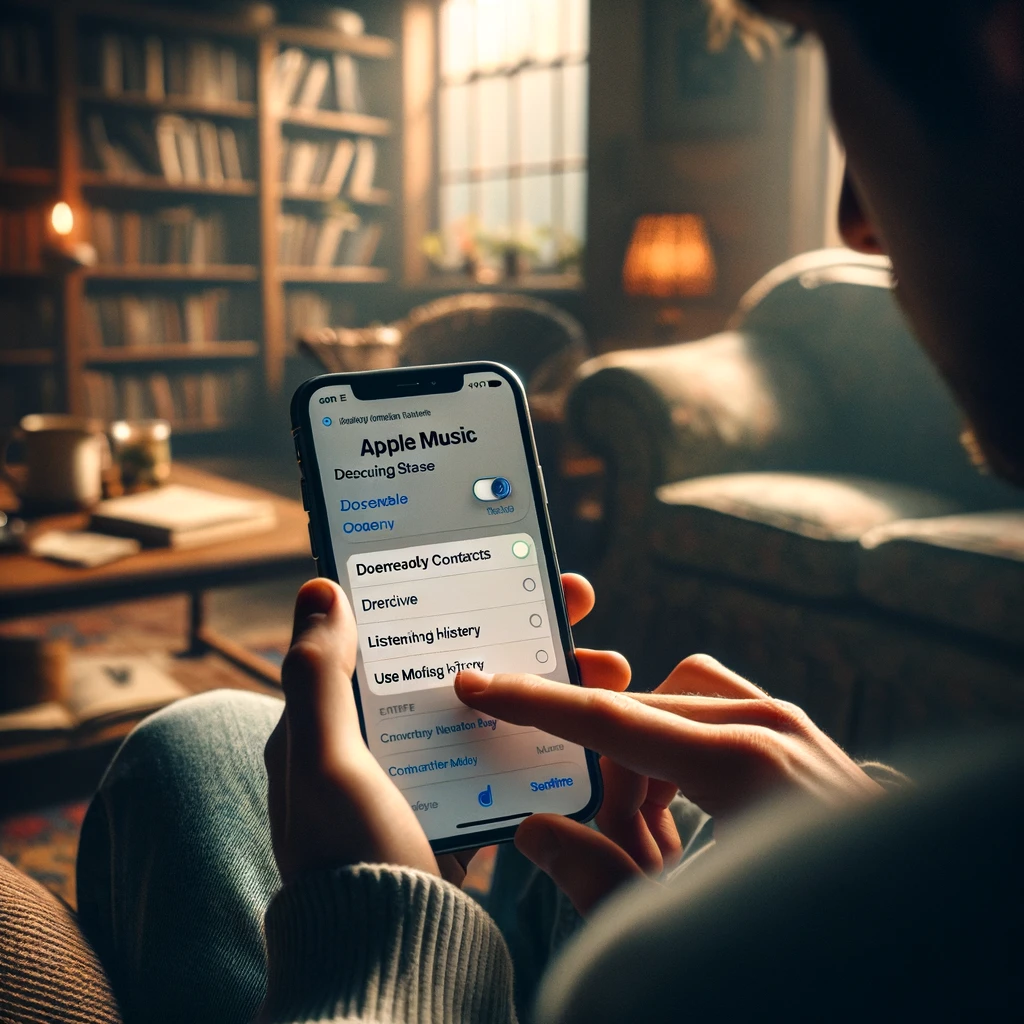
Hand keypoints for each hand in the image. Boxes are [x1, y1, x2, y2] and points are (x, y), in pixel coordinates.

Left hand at [265, 574, 629, 886]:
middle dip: (519, 628)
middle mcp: (374, 746)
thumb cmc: (349, 860)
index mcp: (333, 724)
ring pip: (486, 709)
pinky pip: (501, 760)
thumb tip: (320, 590)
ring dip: (543, 680)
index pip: (395, 633)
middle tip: (578, 604)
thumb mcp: (324, 762)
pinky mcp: (454, 814)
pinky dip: (539, 736)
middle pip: (454, 664)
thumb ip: (319, 677)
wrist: (389, 961)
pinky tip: (582, 723)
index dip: (446, 591)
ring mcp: (419, 780)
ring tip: (606, 666)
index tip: (500, 565)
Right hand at [454, 654, 882, 914]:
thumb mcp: (687, 929)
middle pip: (639, 718)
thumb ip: (599, 881)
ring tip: (652, 851)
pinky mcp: (800, 738)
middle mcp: (770, 726)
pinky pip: (712, 720)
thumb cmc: (807, 949)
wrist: (921, 961)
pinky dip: (680, 764)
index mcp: (743, 763)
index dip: (533, 702)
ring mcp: (792, 726)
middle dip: (605, 779)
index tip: (479, 684)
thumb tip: (536, 831)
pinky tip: (688, 832)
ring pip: (673, 711)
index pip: (609, 718)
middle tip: (610, 851)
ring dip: (643, 767)